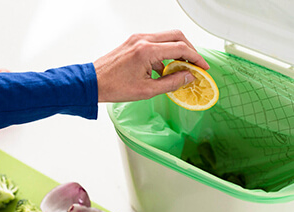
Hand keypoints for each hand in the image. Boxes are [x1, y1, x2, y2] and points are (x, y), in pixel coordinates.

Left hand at [94, 30, 208, 101]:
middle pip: (176, 36)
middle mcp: (143, 40)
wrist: (93, 82)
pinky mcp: (133, 42)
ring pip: (166, 38)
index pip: (181, 48)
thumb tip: (187, 77)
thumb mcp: (147, 90)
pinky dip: (164, 53)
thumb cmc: (114, 87)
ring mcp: (137, 39)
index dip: (196, 58)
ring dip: (177, 51)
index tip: (202, 67)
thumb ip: (171, 83)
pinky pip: (155, 43)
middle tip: (194, 64)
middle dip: (190, 50)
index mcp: (147, 51)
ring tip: (179, 69)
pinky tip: (163, 69)